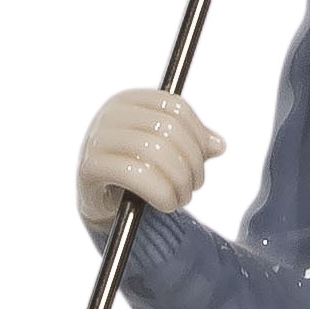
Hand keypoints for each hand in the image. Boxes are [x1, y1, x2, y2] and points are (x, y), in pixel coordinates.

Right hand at [76, 88, 223, 235]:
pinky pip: (136, 175)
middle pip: (168, 128)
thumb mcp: (169, 154)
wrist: (104, 206)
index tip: (206, 157)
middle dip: (191, 161)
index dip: (198, 134)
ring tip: (182, 197)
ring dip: (179, 180)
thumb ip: (192, 144)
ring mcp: (97, 139)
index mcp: (129, 101)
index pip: (175, 107)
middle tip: (196, 185)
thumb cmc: (138, 174)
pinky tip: (166, 203)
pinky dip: (161, 192)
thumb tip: (219, 144)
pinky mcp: (90, 167)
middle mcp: (110, 114)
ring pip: (155, 150)